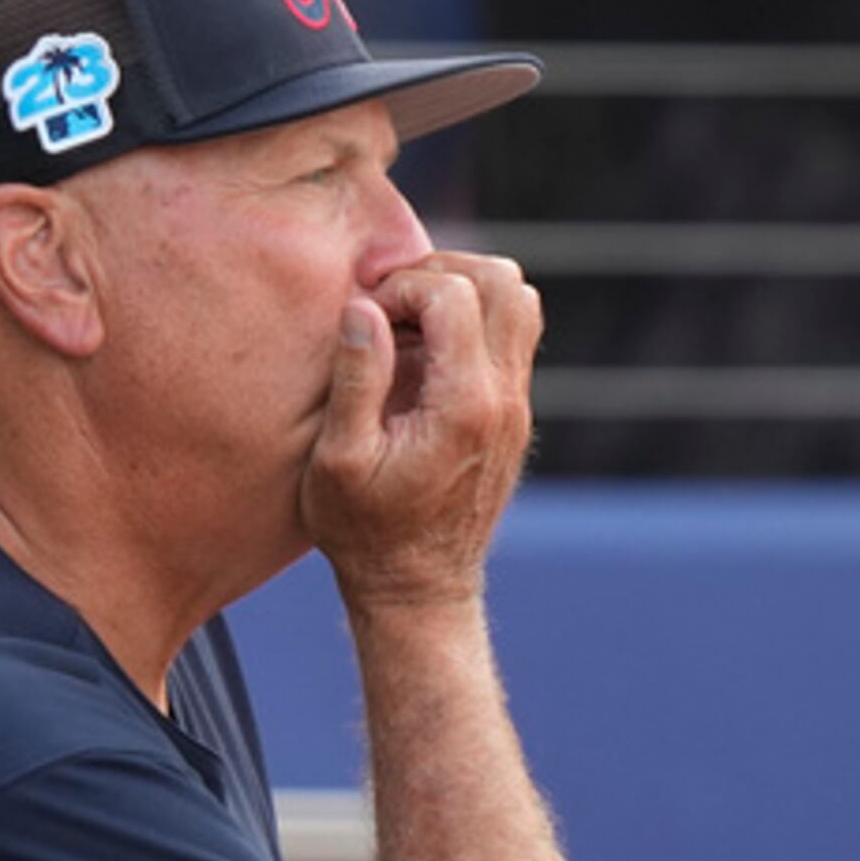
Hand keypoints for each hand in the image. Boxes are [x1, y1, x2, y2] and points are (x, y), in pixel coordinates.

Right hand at [294, 251, 539, 614]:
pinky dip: (470, 321)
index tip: (365, 320)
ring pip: (520, 302)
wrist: (417, 587)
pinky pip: (511, 336)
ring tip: (406, 322)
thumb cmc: (366, 532)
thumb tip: (364, 308)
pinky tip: (420, 353)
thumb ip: (356, 379)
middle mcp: (505, 398)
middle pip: (505, 281)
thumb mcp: (339, 461)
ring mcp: (517, 405)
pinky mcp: (513, 413)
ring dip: (462, 292)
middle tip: (389, 306)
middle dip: (440, 273)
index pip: (455, 293)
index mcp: (464, 405)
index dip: (401, 287)